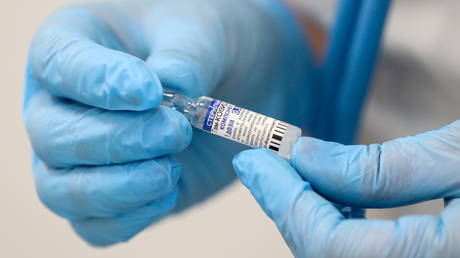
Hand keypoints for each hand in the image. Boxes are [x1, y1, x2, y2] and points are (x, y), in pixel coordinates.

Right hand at [24, 0, 316, 245]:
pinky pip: (94, 225)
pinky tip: (168, 192)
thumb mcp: (203, 33)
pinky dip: (128, 218)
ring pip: (60, 190)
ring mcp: (83, 155)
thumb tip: (170, 88)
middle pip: (53, 136)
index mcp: (77, 44)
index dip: (97, 82)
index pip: (58, 63)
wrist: (234, 81)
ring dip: (118, 188)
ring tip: (171, 168)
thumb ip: (185, 57)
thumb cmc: (205, 45)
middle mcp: (66, 104)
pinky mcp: (113, 194)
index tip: (150, 92)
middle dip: (116, 141)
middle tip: (176, 131)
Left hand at [233, 121, 459, 256]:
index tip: (256, 159)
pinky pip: (364, 257)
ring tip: (293, 172)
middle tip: (262, 165)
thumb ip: (383, 167)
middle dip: (288, 208)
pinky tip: (333, 192)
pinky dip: (340, 224)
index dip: (285, 200)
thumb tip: (308, 158)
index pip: (331, 247)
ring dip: (310, 215)